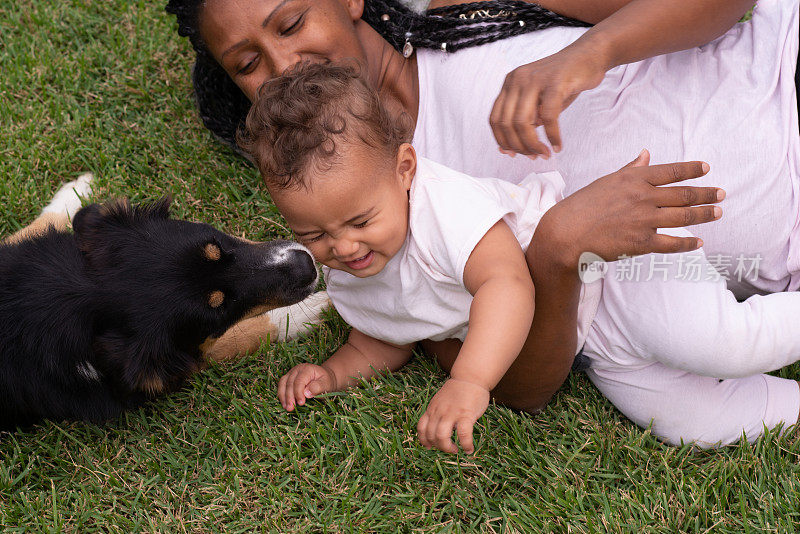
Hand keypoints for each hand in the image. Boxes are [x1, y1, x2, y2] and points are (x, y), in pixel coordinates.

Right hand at [277, 363, 335, 410]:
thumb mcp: (326, 384)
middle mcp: (297, 369)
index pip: (299, 381)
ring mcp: (291, 373)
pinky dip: (282, 395)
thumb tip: (306, 393)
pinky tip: (284, 404)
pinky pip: (281, 386)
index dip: (298, 393)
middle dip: (289, 397)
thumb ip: (318, 387)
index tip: (301, 403)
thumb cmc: (326, 381)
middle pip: (289, 383)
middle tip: (291, 408)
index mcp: (307, 369)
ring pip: (283, 384)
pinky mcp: (288, 378)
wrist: (324, 378)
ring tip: (286, 407)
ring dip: (283, 396)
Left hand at [417, 378, 489, 453]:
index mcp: (432, 409)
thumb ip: (437, 412)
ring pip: (442, 436)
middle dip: (438, 446)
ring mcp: (451, 413)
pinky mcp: (466, 414)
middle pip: (430, 435)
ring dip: (447, 448)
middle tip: (448, 448)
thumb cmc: (457, 391)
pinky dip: (466, 445)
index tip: (430, 446)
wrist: (470, 377)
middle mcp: (439, 412)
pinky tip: (469, 449)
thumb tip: (438, 427)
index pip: (421, 428)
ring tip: (455, 450)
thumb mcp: (440, 401)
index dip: (424, 440)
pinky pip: (463, 434)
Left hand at [489, 42, 607, 157]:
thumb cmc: (565, 80)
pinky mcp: (555, 82)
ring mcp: (535, 79)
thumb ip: (525, 121)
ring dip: (533, 144)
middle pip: (506, 124)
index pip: (495, 119)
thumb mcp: (539, 101)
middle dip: (519, 146)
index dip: (502, 141)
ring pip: (522, 122)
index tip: (513, 154)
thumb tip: (510, 148)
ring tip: (544, 153)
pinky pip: (548, 117)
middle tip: (533, 156)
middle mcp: (517, 79)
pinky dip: (552, 136)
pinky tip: (557, 145)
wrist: (591, 54)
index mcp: (509, 83)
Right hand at [532, 150, 723, 269]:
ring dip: (704, 214)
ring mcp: (644, 220)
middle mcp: (643, 197)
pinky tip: (699, 242)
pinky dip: (688, 243)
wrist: (565, 234)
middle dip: (706, 193)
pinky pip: (672, 243)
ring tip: (718, 212)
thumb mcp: (605, 181)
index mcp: (633, 179)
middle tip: (721, 193)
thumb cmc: (581, 206)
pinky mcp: (641, 242)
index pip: (671, 171)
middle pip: (684, 194)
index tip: (706, 168)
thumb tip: (646, 154)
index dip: (692, 170)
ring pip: (684, 216)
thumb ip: (629, 169)